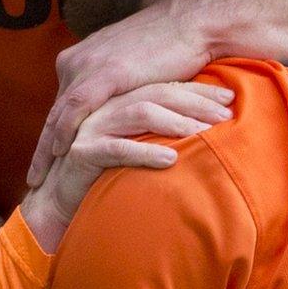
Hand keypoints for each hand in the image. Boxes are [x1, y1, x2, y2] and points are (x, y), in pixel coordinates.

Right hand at [21, 82, 232, 250]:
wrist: (58, 202)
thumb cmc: (103, 174)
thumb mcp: (135, 144)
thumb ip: (157, 128)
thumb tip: (202, 121)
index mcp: (115, 97)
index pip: (162, 86)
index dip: (197, 93)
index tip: (229, 102)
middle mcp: (102, 105)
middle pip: (154, 93)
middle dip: (194, 103)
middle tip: (225, 116)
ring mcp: (89, 125)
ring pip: (139, 113)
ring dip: (176, 122)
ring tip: (204, 133)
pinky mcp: (81, 151)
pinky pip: (117, 149)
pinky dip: (145, 152)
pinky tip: (171, 158)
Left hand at [28, 0, 211, 187]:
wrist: (190, 22)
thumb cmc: (169, 45)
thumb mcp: (132, 68)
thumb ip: (116, 88)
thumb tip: (116, 112)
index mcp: (81, 60)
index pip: (63, 107)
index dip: (53, 136)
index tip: (46, 164)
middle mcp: (77, 62)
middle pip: (55, 114)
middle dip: (43, 149)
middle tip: (33, 180)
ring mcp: (88, 66)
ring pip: (59, 115)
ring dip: (46, 149)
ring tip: (38, 179)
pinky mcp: (105, 73)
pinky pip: (77, 108)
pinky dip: (66, 132)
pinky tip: (60, 154)